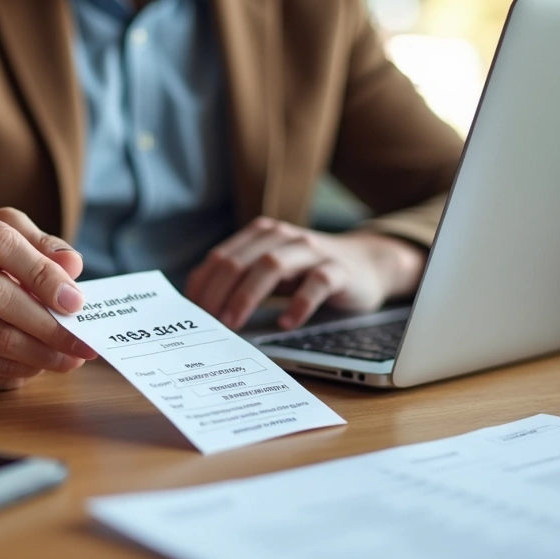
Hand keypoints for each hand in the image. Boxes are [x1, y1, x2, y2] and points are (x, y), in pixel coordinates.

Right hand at [0, 207, 98, 392]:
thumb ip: (47, 249)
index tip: (75, 301)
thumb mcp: (21, 245)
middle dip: (48, 323)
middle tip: (82, 342)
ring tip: (71, 357)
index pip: (0, 242)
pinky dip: (22, 367)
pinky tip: (41, 364)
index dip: (42, 273)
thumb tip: (72, 265)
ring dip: (42, 352)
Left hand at [184, 217, 424, 330]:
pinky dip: (299, 303)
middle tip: (207, 324)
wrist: (368, 264)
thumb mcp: (272, 271)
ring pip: (272, 265)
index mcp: (261, 234)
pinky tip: (287, 323)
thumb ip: (241, 278)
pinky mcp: (339, 269)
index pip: (221, 258)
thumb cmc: (309, 272)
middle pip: (240, 261)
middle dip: (218, 293)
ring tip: (233, 324)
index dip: (203, 287)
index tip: (191, 316)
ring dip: (247, 296)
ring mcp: (312, 250)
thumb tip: (199, 303)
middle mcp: (284, 236)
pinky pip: (316, 282)